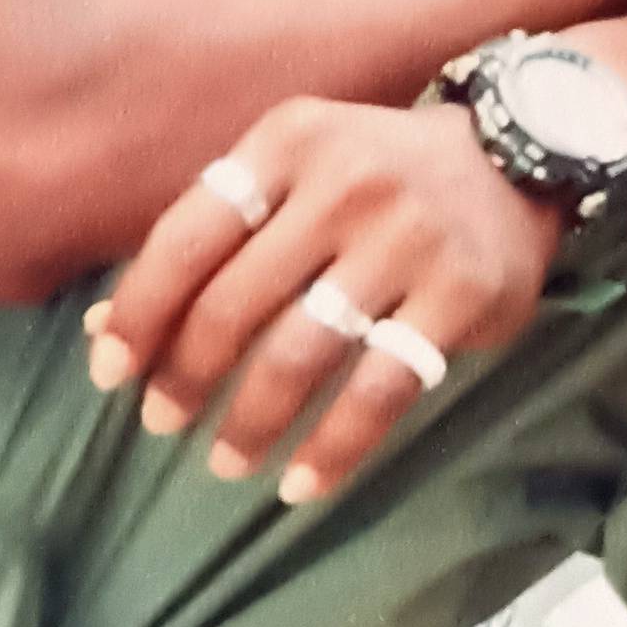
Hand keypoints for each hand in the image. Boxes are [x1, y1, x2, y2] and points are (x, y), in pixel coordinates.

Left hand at [86, 98, 566, 503]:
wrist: (520, 154)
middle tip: (162, 422)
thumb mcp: (293, 171)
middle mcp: (344, 184)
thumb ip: (211, 238)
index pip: (188, 236)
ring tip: (226, 463)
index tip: (109, 373)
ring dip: (252, 421)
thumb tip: (106, 327)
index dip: (141, 312)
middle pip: (235, 301)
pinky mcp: (460, 295)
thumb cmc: (377, 173)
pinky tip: (301, 483)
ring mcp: (406, 239)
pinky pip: (380, 389)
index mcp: (288, 143)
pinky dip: (334, 447)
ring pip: (301, 353)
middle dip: (186, 375)